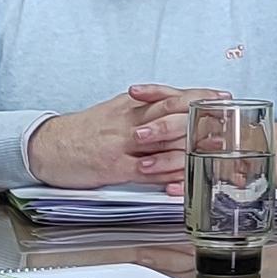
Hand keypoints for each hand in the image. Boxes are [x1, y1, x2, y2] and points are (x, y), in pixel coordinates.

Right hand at [27, 84, 227, 186]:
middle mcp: (129, 121)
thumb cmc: (81, 132)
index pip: (171, 96)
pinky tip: (182, 181)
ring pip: (163, 142)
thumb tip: (170, 108)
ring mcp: (123, 145)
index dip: (199, 96)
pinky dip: (166, 177)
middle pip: (173, 114)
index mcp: (131, 107)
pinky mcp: (114, 168)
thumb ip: (141, 110)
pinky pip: (146, 172)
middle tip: (229, 125)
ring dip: (193, 148)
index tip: (223, 98)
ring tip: (216, 152)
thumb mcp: (113, 112)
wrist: (47, 145)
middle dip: (204, 119)